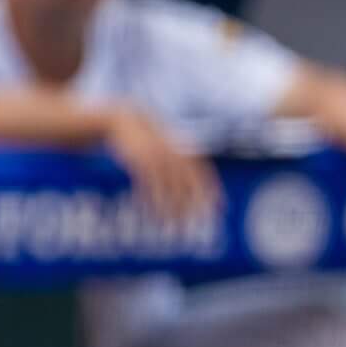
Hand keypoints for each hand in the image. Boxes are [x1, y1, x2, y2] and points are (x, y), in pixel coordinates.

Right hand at [106, 107, 220, 223]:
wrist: (124, 119)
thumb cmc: (149, 139)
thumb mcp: (168, 146)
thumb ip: (182, 161)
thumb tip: (195, 184)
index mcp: (183, 152)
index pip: (204, 174)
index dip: (213, 190)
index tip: (220, 207)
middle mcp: (173, 155)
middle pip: (186, 185)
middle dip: (190, 206)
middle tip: (191, 226)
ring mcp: (156, 157)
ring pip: (166, 188)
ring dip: (168, 209)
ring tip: (168, 227)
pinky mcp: (138, 160)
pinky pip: (146, 183)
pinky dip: (148, 198)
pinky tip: (148, 211)